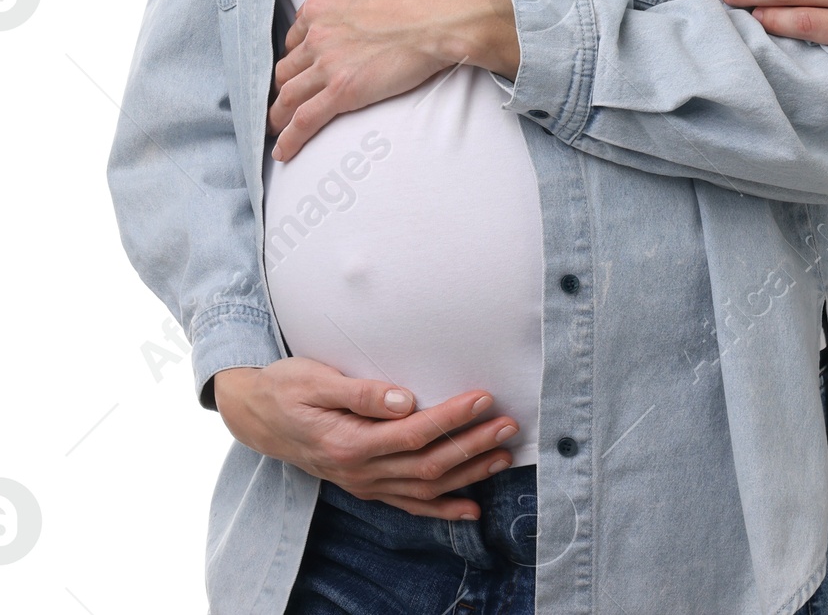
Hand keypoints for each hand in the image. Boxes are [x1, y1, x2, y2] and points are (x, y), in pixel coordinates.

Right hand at [212, 359, 516, 518]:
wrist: (257, 416)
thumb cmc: (288, 388)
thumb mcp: (317, 380)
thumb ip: (362, 393)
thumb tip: (407, 399)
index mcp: (348, 443)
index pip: (412, 433)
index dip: (451, 417)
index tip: (483, 398)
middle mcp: (358, 471)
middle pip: (426, 464)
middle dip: (471, 446)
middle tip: (508, 426)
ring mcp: (363, 483)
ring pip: (424, 487)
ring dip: (467, 474)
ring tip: (503, 456)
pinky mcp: (366, 485)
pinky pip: (408, 504)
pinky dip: (441, 509)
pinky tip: (471, 508)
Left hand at [269, 0, 517, 160]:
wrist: (445, 12)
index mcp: (322, 0)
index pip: (298, 33)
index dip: (299, 53)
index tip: (303, 65)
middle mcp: (317, 30)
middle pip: (288, 64)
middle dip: (285, 82)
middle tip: (289, 97)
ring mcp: (327, 62)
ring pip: (288, 93)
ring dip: (278, 113)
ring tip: (277, 126)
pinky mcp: (343, 90)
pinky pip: (305, 119)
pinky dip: (289, 138)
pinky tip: (282, 152)